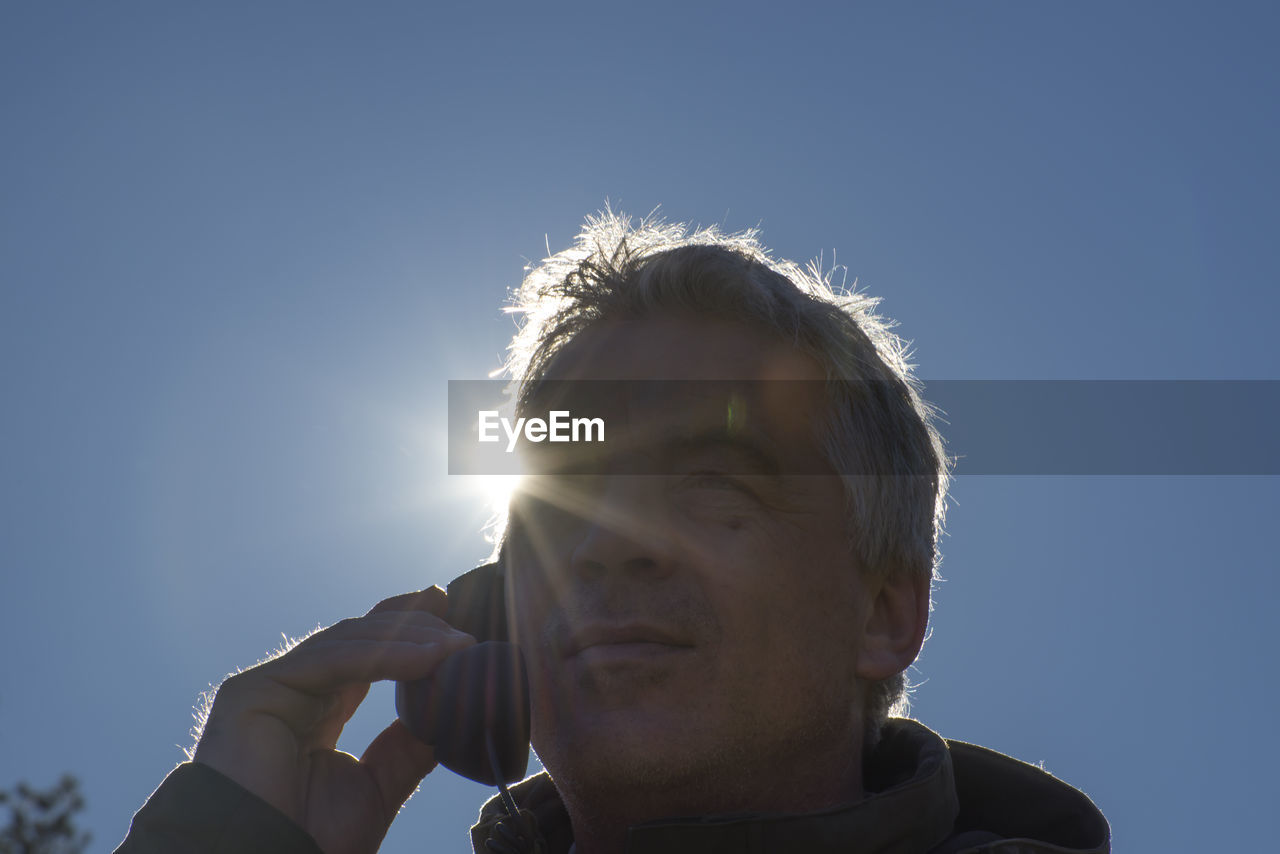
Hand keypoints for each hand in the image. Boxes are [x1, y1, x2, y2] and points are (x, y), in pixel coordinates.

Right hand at [193, 587, 474, 853]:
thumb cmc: (309, 838)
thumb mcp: (377, 787)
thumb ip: (408, 750)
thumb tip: (450, 715)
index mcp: (316, 708)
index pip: (365, 653)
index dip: (405, 627)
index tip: (448, 607)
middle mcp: (292, 690)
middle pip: (357, 638)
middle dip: (414, 626)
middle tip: (464, 631)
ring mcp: (269, 687)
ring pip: (346, 643)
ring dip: (408, 640)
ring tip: (457, 647)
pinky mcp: (253, 691)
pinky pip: (330, 662)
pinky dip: (383, 656)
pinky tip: (427, 659)